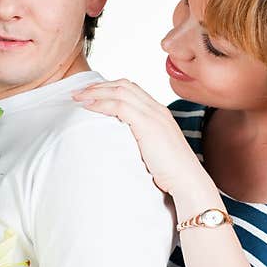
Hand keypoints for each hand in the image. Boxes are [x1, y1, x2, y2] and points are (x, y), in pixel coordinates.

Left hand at [71, 79, 204, 195]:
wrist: (188, 181)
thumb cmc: (170, 172)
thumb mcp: (153, 149)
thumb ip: (140, 139)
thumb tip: (119, 142)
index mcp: (159, 112)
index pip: (132, 89)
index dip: (109, 88)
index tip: (90, 95)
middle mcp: (157, 109)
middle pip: (124, 85)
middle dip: (99, 86)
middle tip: (78, 93)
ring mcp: (154, 115)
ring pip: (120, 92)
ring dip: (96, 93)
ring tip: (78, 98)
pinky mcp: (148, 125)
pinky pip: (119, 106)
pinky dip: (101, 104)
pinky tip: (88, 108)